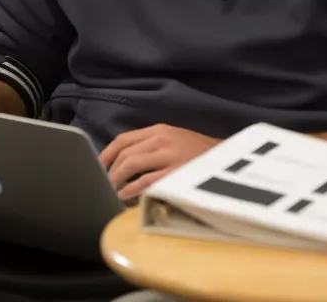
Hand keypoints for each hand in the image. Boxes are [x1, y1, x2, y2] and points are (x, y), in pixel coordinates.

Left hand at [100, 124, 219, 201]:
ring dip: (117, 179)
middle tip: (102, 184)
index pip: (123, 139)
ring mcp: (171, 154)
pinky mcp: (178, 172)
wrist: (230, 160)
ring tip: (110, 191)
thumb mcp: (173, 141)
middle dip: (110, 170)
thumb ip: (151, 147)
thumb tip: (123, 162)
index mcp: (158, 130)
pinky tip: (126, 196)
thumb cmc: (199, 154)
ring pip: (132, 164)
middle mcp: (162, 139)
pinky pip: (148, 180)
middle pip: (125, 153)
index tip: (96, 166)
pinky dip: (133, 189)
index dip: (106, 153)